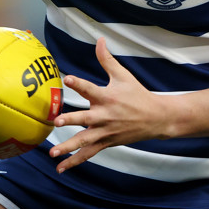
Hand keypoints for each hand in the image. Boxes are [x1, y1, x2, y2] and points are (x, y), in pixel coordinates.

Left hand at [49, 37, 169, 172]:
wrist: (155, 118)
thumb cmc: (137, 94)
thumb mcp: (123, 75)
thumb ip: (107, 59)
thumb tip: (99, 40)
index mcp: (107, 96)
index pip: (90, 88)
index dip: (79, 83)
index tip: (67, 79)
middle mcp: (105, 115)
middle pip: (85, 118)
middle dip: (71, 120)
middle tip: (58, 122)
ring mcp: (105, 131)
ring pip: (84, 141)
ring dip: (68, 147)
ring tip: (53, 152)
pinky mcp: (106, 142)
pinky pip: (88, 153)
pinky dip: (75, 162)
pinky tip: (61, 168)